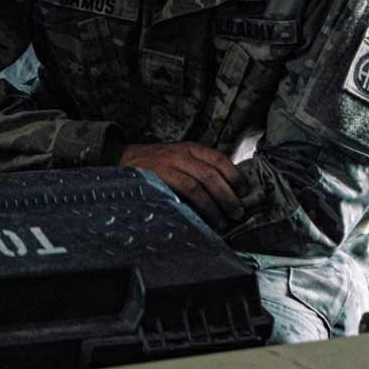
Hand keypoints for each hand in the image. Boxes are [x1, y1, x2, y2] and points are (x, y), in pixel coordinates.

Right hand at [119, 142, 246, 231]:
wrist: (123, 160)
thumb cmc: (155, 164)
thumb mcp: (179, 158)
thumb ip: (198, 168)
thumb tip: (225, 190)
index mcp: (190, 148)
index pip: (219, 158)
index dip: (234, 175)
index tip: (244, 191)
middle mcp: (182, 153)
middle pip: (212, 174)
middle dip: (228, 194)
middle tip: (238, 211)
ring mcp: (170, 165)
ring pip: (199, 184)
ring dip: (215, 204)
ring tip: (224, 220)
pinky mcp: (159, 178)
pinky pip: (184, 191)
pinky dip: (198, 206)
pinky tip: (204, 217)